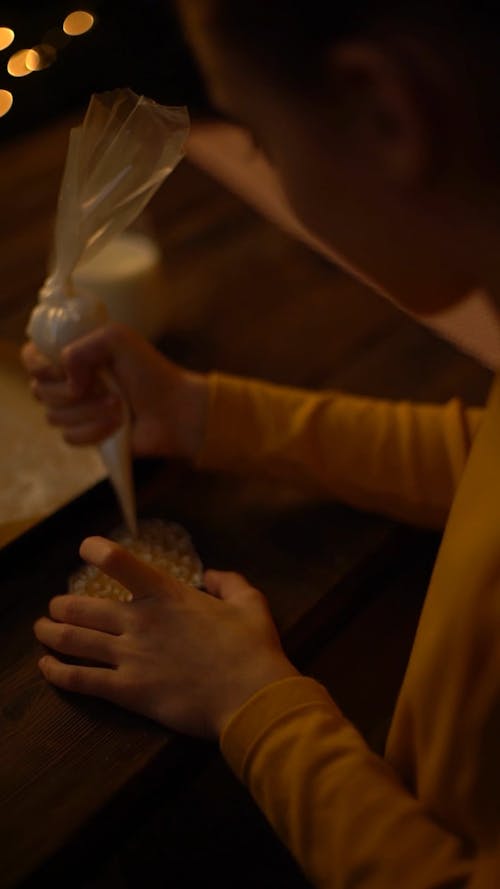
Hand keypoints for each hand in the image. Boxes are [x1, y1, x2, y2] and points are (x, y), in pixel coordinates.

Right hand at [21, 322, 208, 461]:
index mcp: (73, 355)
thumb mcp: (116, 338)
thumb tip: (67, 381)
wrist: (174, 410)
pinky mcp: (86, 436)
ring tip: (118, 405)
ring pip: (53, 416)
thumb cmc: (150, 371)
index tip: (65, 369)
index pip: (31, 358)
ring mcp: (77, 411)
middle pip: (38, 390)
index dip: (42, 367)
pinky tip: (117, 426)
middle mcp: (70, 382)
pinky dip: (94, 431)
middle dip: (72, 391)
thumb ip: (79, 347)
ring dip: (89, 411)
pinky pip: (69, 437)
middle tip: (105, 386)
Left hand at [33, 537, 297, 737]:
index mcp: (166, 594)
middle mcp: (140, 621)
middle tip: (55, 608)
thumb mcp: (250, 603)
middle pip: (83, 608)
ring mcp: (131, 656)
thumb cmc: (252, 649)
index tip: (87, 549)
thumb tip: (213, 574)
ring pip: (74, 640)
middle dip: (62, 606)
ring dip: (50, 633)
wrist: (251, 697)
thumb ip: (229, 582)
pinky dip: (57, 672)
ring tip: (41, 630)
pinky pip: (81, 679)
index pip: (119, 562)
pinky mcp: (128, 691)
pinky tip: (46, 667)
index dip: (97, 550)